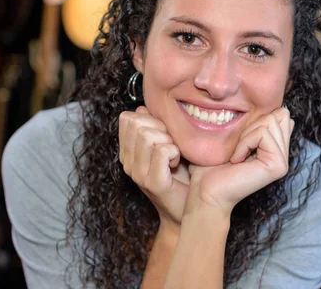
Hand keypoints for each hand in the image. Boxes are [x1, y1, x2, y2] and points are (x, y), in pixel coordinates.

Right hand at [119, 106, 189, 228]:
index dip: (148, 119)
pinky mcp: (153, 183)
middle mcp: (128, 163)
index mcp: (128, 152)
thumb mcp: (167, 145)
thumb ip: (154, 127)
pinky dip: (175, 152)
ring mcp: (138, 174)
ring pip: (148, 135)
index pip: (127, 118)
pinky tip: (177, 163)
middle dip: (160, 128)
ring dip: (169, 141)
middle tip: (172, 145)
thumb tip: (142, 109)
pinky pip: (162, 151)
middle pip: (137, 124)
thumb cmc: (183, 176)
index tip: (164, 134)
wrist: (193, 210)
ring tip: (175, 155)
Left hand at [186, 107, 293, 214]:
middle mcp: (283, 154)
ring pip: (271, 121)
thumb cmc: (213, 164)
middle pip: (279, 114)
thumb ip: (258, 124)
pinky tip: (237, 161)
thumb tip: (282, 109)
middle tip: (239, 147)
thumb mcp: (237, 136)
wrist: (205, 190)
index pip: (280, 113)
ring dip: (246, 135)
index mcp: (276, 147)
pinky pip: (263, 134)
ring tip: (237, 155)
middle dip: (252, 124)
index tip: (240, 141)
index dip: (255, 119)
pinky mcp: (278, 165)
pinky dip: (244, 143)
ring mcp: (283, 161)